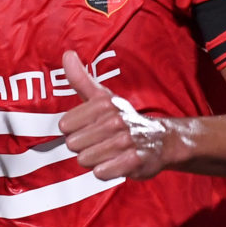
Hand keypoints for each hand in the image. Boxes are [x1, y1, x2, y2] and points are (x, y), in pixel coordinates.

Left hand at [58, 50, 167, 180]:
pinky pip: (102, 172)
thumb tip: (67, 54)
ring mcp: (126, 141)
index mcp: (104, 104)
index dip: (74, 130)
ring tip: (107, 152)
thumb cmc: (123, 118)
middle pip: (73, 144)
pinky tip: (115, 163)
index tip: (88, 127)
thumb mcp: (102, 96)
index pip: (65, 126)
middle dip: (83, 147)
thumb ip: (80, 78)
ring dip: (94, 160)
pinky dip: (105, 171)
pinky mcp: (135, 161)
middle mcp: (115, 120)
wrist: (159, 139)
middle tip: (100, 141)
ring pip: (85, 159)